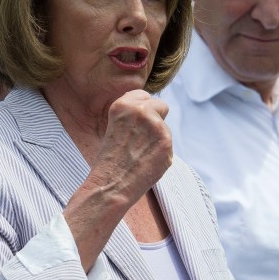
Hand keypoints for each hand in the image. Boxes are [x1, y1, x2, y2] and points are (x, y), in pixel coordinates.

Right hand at [89, 89, 172, 205]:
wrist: (111, 184)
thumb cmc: (110, 159)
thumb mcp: (114, 125)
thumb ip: (133, 115)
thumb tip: (155, 111)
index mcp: (123, 104)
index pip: (144, 95)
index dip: (142, 109)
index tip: (135, 123)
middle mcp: (141, 110)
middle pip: (161, 105)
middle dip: (156, 118)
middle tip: (142, 137)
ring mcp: (157, 126)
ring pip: (165, 128)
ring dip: (158, 138)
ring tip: (140, 154)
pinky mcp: (167, 143)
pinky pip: (168, 144)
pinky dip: (161, 153)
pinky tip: (147, 162)